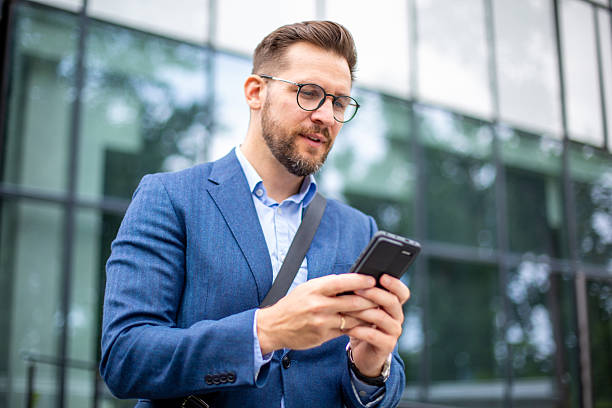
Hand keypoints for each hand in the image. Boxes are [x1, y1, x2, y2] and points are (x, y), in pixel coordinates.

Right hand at [256, 274, 377, 353]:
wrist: (274, 326)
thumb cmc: (293, 305)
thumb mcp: (307, 288)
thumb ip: (327, 285)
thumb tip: (350, 281)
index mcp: (315, 289)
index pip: (343, 282)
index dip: (360, 280)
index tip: (373, 279)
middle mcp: (319, 305)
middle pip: (353, 301)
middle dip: (370, 299)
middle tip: (382, 296)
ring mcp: (322, 322)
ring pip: (353, 318)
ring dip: (367, 314)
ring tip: (377, 310)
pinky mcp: (323, 336)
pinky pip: (345, 330)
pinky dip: (356, 326)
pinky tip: (364, 323)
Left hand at [345, 274, 409, 376]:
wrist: (362, 352)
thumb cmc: (361, 324)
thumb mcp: (363, 308)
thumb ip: (363, 295)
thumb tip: (352, 278)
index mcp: (393, 305)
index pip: (402, 292)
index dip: (395, 284)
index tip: (382, 276)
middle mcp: (397, 317)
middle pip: (392, 301)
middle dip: (373, 294)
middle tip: (357, 290)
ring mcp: (393, 332)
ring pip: (381, 317)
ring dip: (363, 312)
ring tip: (347, 309)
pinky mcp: (387, 345)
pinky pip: (373, 336)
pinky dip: (359, 330)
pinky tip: (348, 328)